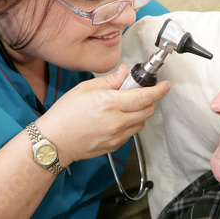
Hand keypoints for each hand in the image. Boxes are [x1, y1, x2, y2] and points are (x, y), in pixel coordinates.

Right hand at [35, 64, 170, 165]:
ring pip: (141, 122)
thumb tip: (124, 73)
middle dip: (148, 100)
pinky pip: (130, 133)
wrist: (54, 142)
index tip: (165, 85)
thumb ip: (109, 80)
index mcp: (111, 104)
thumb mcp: (85, 89)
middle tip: (137, 92)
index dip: (159, 90)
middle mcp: (118, 122)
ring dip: (139, 112)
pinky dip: (129, 124)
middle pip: (147, 110)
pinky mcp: (114, 146)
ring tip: (123, 106)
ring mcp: (117, 136)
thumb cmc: (65, 115)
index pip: (144, 97)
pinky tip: (115, 119)